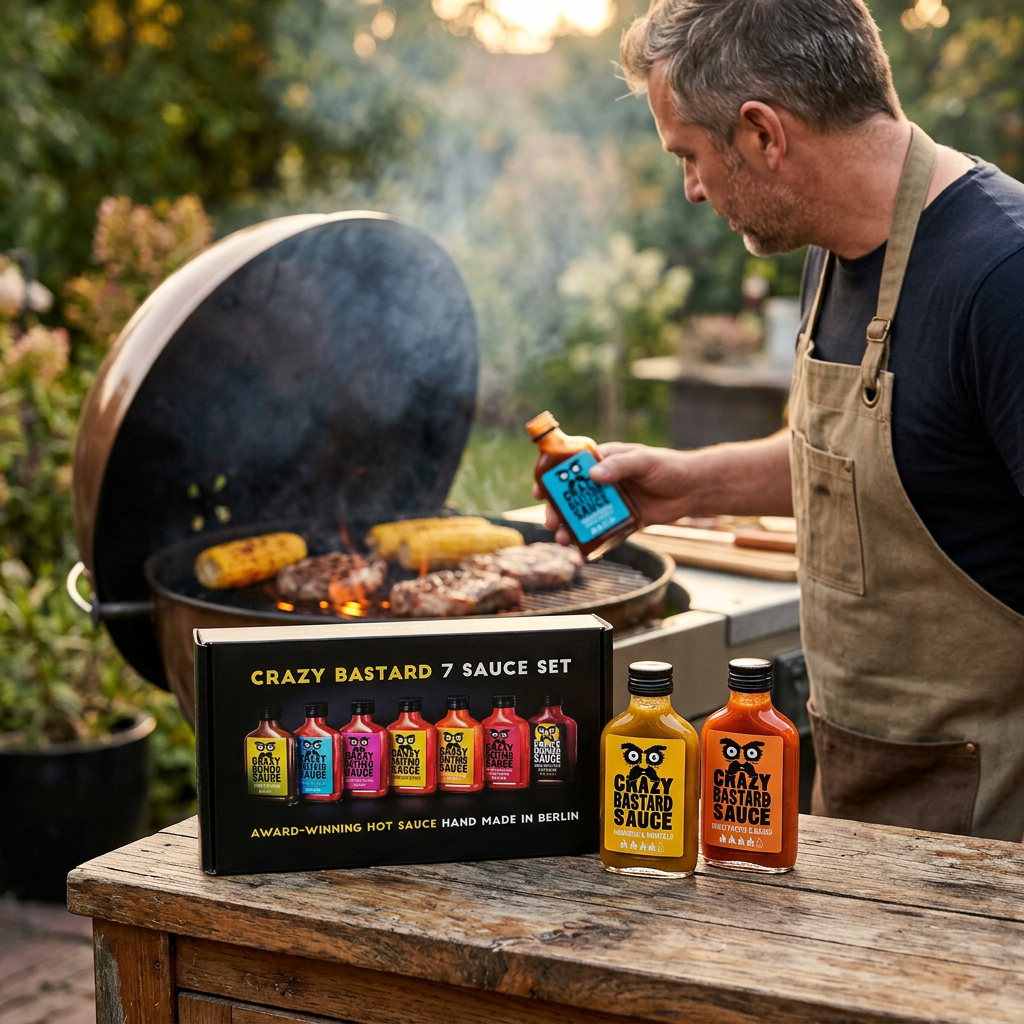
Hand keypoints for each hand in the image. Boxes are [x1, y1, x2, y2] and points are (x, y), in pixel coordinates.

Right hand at [530, 443, 695, 544]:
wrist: (692, 490)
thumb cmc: (668, 468)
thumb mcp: (643, 461)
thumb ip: (620, 467)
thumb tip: (594, 474)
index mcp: (604, 462)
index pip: (571, 469)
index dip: (553, 479)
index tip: (539, 490)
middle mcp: (604, 483)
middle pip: (573, 497)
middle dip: (558, 510)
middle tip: (550, 523)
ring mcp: (612, 503)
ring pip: (584, 517)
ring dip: (571, 529)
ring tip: (563, 540)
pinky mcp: (622, 521)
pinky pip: (603, 532)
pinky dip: (593, 542)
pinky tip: (585, 553)